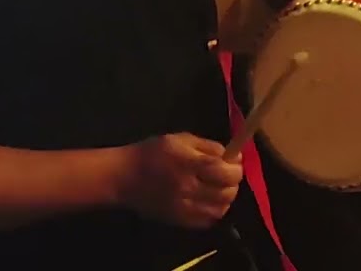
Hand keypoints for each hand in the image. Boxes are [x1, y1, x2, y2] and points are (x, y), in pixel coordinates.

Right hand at [116, 134, 243, 228]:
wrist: (124, 177)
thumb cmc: (152, 153)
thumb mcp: (180, 139)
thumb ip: (208, 147)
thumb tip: (232, 155)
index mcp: (188, 164)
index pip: (225, 171)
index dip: (236, 167)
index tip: (235, 161)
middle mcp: (188, 188)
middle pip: (226, 191)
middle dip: (233, 182)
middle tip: (228, 174)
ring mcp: (184, 208)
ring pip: (220, 209)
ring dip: (226, 197)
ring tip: (219, 187)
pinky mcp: (179, 220)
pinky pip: (207, 221)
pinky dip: (215, 211)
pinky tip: (209, 201)